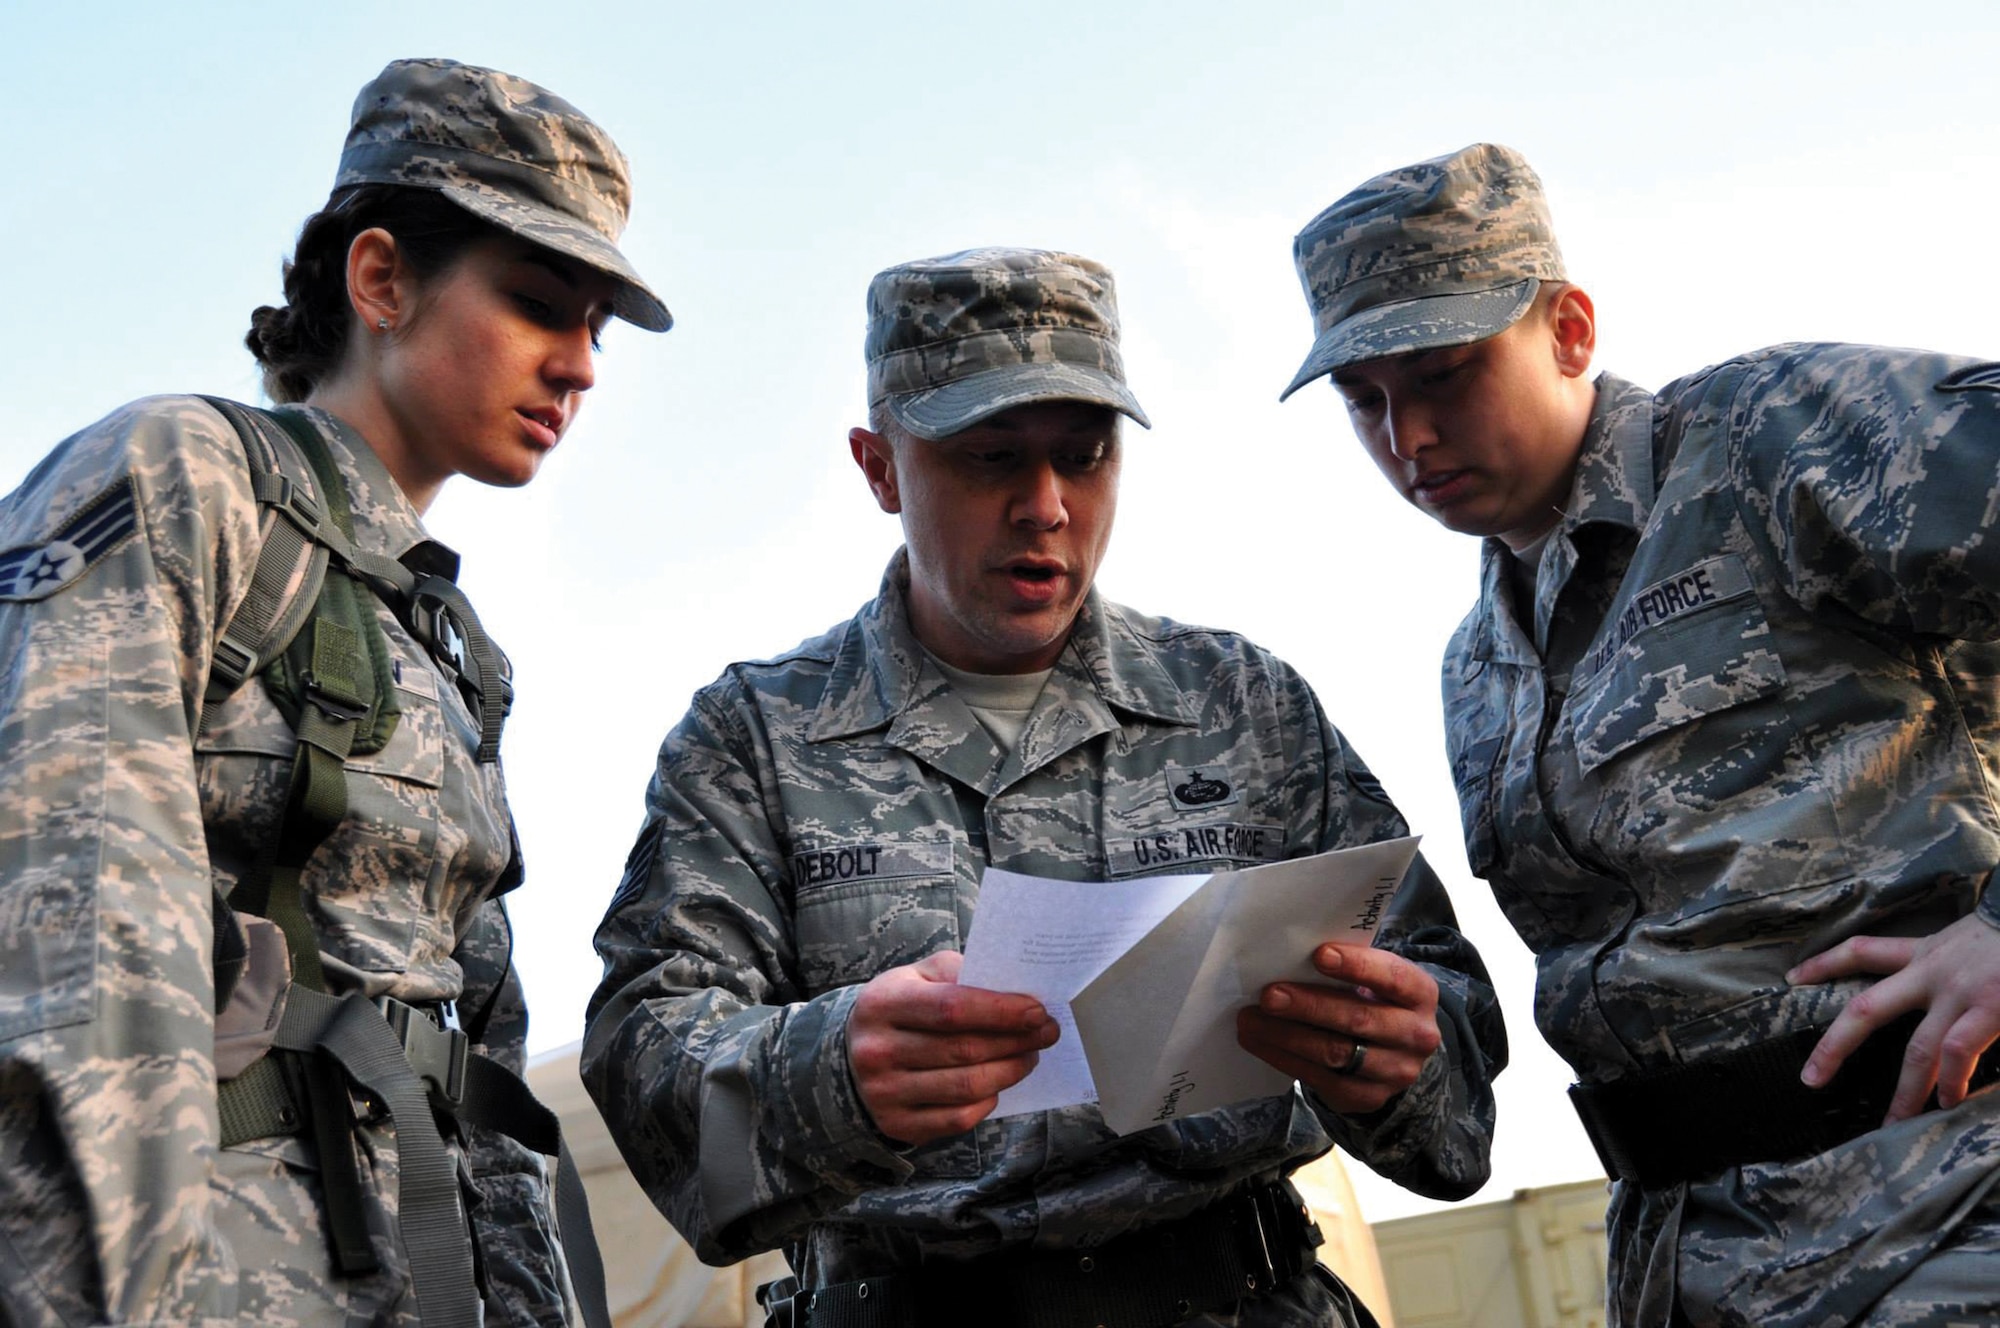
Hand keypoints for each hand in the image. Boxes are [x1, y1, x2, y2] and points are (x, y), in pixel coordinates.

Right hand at [846, 950, 1059, 1145]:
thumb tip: (1013, 991)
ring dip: (1010, 1071)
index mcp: (883, 1003)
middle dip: (1017, 1041)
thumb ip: (959, 974)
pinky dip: (988, 1101)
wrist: (853, 1055)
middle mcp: (877, 1051)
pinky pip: (958, 1119)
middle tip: (1047, 1033)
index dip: (1001, 1011)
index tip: (1038, 1011)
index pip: (951, 1008)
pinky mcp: (897, 1125)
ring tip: (1029, 1056)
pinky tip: (998, 1084)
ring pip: (967, 1087)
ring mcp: (884, 1093)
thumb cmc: (901, 1008)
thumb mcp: (918, 976)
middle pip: (965, 1050)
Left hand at [1236, 942, 1441, 1114]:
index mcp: (1420, 994)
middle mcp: (1416, 1035)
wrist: (1396, 1053)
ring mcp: (1395, 1071)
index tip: (1319, 954)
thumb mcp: (1377, 980)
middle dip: (1308, 1006)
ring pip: (1335, 1053)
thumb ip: (1349, 967)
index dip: (1357, 966)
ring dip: (1286, 1035)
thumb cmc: (1374, 1000)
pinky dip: (1284, 1058)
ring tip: (1250, 1019)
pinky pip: (1320, 1079)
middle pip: (1357, 1019)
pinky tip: (1259, 1042)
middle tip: (1269, 995)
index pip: (1392, 977)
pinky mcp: (1367, 1097)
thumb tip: (1289, 954)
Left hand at [1789, 912, 1999, 1123]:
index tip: (1791, 977)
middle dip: (1835, 1046)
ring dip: (1905, 1091)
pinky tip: (1948, 1102)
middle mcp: (1931, 973)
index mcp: (1924, 953)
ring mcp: (1958, 994)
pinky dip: (1953, 1081)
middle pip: (1866, 1009)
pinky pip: (1958, 1052)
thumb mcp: (1967, 942)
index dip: (1824, 964)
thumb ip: (1946, 969)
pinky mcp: (1989, 1009)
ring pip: (1916, 1049)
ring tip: (1894, 1123)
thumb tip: (1929, 1000)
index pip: (1861, 952)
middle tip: (1810, 1079)